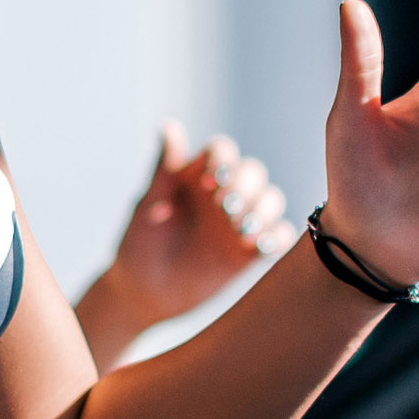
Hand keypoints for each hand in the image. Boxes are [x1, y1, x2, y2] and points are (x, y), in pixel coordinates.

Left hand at [107, 122, 295, 324]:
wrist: (143, 293)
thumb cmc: (139, 243)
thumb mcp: (149, 205)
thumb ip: (163, 168)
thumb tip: (169, 125)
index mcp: (198, 176)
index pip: (222, 151)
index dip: (224, 160)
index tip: (212, 181)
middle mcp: (223, 194)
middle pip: (253, 173)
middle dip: (246, 186)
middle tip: (227, 208)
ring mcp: (239, 222)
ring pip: (271, 201)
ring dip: (264, 209)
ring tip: (244, 229)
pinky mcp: (250, 252)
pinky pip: (278, 236)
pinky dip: (278, 237)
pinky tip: (263, 246)